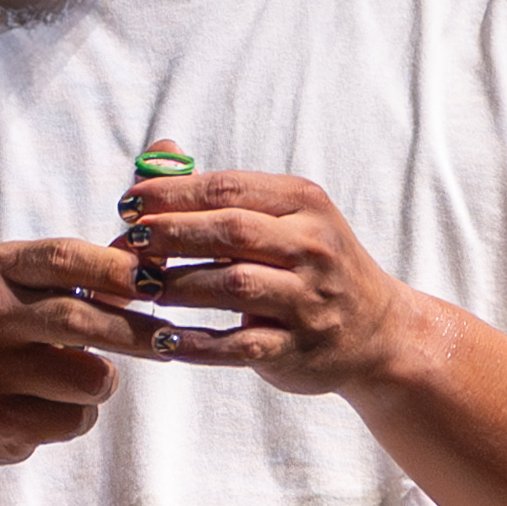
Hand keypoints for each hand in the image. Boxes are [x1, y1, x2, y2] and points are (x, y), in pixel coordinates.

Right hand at [0, 236, 145, 465]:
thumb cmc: (3, 332)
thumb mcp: (26, 289)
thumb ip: (83, 278)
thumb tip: (158, 268)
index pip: (67, 258)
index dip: (120, 270)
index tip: (159, 283)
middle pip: (81, 321)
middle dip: (137, 334)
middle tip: (170, 340)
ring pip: (90, 379)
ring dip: (103, 382)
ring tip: (80, 379)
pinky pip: (74, 419)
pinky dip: (79, 416)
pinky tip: (48, 407)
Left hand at [111, 152, 419, 396]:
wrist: (379, 332)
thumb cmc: (311, 264)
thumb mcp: (284, 216)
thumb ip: (221, 192)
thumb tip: (154, 157)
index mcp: (304, 204)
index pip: (230, 190)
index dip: (173, 194)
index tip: (128, 203)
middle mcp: (311, 248)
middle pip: (231, 232)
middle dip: (172, 233)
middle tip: (127, 240)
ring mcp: (308, 300)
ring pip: (234, 286)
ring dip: (178, 285)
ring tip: (137, 286)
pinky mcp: (299, 348)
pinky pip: (241, 345)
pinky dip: (198, 343)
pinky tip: (163, 340)